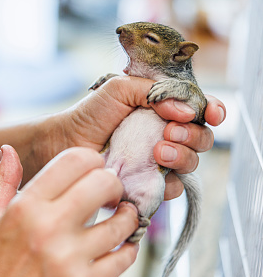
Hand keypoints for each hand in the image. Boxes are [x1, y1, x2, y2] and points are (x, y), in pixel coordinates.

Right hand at [0, 145, 138, 276]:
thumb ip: (3, 182)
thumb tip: (8, 149)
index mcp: (26, 207)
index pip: (73, 160)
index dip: (91, 158)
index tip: (94, 167)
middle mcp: (48, 228)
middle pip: (103, 183)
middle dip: (112, 183)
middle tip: (110, 191)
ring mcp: (69, 258)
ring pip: (122, 223)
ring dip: (127, 216)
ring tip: (121, 216)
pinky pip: (124, 258)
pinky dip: (128, 248)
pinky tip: (119, 244)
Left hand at [47, 76, 225, 200]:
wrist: (64, 142)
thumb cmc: (89, 114)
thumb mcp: (120, 89)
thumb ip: (154, 91)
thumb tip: (186, 109)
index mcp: (162, 109)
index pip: (198, 109)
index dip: (212, 110)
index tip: (212, 113)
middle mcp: (164, 134)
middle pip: (201, 138)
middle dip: (193, 134)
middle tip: (169, 132)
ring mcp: (157, 161)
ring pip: (191, 163)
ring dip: (182, 156)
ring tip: (158, 151)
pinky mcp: (147, 183)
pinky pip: (173, 188)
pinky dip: (169, 180)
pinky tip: (152, 169)